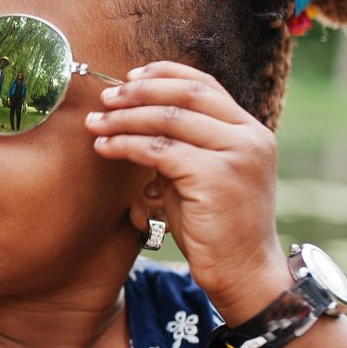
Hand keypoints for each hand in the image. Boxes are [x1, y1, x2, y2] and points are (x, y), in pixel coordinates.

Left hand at [84, 61, 288, 317]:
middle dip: (140, 92)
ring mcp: (236, 154)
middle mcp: (250, 136)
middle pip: (186, 94)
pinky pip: (158, 151)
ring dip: (125, 118)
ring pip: (168, 119)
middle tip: (105, 97)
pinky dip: (126, 145)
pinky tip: (104, 148)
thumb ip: (182, 147)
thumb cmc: (217, 229)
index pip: (206, 85)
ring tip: (95, 122)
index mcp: (251, 130)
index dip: (165, 75)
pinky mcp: (215, 176)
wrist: (244, 272)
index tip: (130, 76)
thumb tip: (135, 124)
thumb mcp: (204, 177)